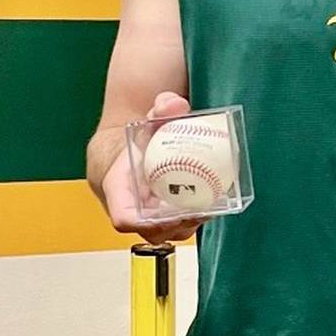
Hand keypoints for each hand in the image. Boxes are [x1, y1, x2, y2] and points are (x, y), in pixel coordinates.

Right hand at [102, 92, 208, 244]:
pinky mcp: (165, 221)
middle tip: (205, 208)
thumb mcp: (147, 121)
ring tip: (215, 204)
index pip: (124, 218)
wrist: (125, 155)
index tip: (170, 215)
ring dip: (193, 221)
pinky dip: (199, 216)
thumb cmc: (134, 141)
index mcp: (118, 190)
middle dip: (181, 224)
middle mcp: (132, 211)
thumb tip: (175, 103)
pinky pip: (182, 225)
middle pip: (155, 232)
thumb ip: (161, 108)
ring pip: (172, 232)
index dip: (144, 222)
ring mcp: (148, 220)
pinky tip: (217, 201)